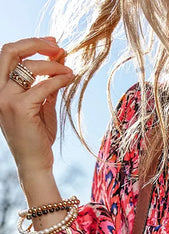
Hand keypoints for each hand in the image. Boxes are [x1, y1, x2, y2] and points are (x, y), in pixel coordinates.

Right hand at [0, 37, 74, 178]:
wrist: (34, 164)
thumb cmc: (37, 138)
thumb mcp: (41, 106)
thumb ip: (45, 84)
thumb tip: (59, 60)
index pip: (7, 54)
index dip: (29, 43)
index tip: (51, 43)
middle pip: (10, 51)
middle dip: (35, 43)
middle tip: (57, 46)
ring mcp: (6, 99)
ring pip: (29, 66)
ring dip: (53, 64)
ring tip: (69, 70)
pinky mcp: (21, 108)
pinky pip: (43, 85)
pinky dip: (59, 79)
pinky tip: (70, 78)